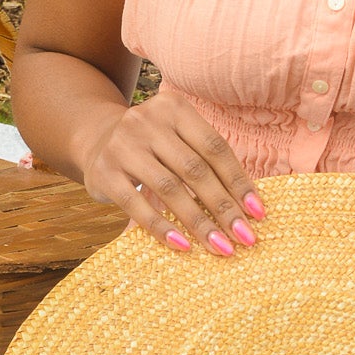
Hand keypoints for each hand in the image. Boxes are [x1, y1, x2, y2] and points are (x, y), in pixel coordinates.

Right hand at [79, 93, 264, 256]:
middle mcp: (147, 121)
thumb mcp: (178, 139)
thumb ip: (207, 161)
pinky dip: (162, 227)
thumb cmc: (154, 146)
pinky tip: (183, 246)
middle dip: (224, 207)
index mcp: (174, 108)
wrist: (96, 139)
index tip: (258, 213)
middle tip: (245, 237)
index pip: (215, 148)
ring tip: (220, 246)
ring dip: (199, 222)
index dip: (239, 181)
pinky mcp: (104, 172)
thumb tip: (249, 206)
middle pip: (195, 170)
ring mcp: (122, 146)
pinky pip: (137, 205)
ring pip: (170, 188)